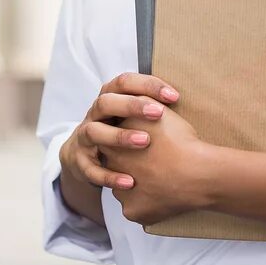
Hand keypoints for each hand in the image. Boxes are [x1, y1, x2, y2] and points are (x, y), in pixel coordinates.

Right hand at [59, 72, 180, 193]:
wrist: (85, 155)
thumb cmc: (122, 130)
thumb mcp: (133, 116)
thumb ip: (151, 107)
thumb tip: (184, 102)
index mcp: (109, 97)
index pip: (124, 82)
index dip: (148, 85)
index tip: (174, 96)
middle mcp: (94, 114)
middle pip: (106, 102)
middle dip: (131, 106)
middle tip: (158, 113)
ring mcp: (84, 137)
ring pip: (95, 132)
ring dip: (119, 136)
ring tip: (145, 142)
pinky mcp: (81, 161)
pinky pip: (92, 169)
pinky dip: (110, 176)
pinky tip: (130, 182)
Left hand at [105, 102, 216, 227]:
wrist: (199, 172)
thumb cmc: (181, 141)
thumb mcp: (158, 110)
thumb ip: (139, 103)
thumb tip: (132, 98)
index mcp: (114, 143)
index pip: (112, 141)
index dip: (129, 141)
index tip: (145, 143)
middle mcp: (112, 169)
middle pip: (115, 165)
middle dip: (129, 163)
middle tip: (153, 161)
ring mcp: (121, 193)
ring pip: (124, 188)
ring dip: (136, 184)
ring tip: (160, 178)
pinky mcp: (132, 212)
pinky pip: (135, 208)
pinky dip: (146, 204)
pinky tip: (162, 195)